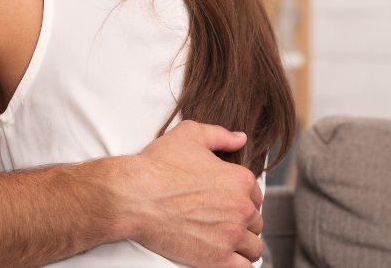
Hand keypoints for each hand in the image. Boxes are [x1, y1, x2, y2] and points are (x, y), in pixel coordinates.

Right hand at [122, 121, 263, 267]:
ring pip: (253, 247)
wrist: (134, 196)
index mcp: (240, 179)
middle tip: (222, 223)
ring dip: (243, 246)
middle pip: (254, 221)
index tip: (228, 204)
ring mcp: (231, 235)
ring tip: (227, 244)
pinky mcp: (217, 258)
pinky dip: (240, 265)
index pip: (255, 195)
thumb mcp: (190, 135)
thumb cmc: (158, 166)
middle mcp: (241, 207)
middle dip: (242, 222)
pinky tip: (229, 260)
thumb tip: (240, 138)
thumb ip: (220, 135)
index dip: (242, 199)